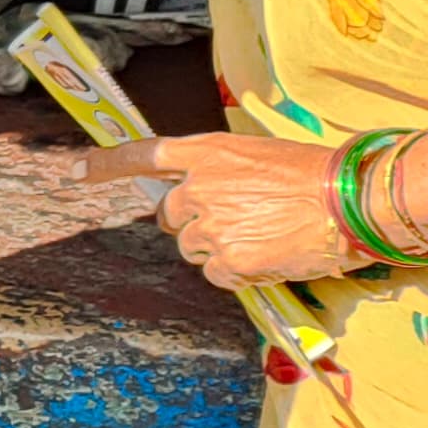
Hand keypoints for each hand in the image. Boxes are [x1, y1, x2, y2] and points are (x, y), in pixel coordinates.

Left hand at [92, 133, 349, 286]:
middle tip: (237, 222)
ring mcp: (210, 226)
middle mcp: (197, 188)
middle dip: (192, 223)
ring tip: (264, 236)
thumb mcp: (258, 157)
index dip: (106, 164)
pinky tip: (270, 257)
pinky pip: (218, 275)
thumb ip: (219, 173)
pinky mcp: (228, 261)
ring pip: (193, 248)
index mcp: (205, 153)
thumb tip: (203, 197)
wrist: (350, 200)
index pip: (143, 156)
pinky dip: (240, 272)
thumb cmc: (315, 174)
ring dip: (219, 249)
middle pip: (169, 217)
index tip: (77, 171)